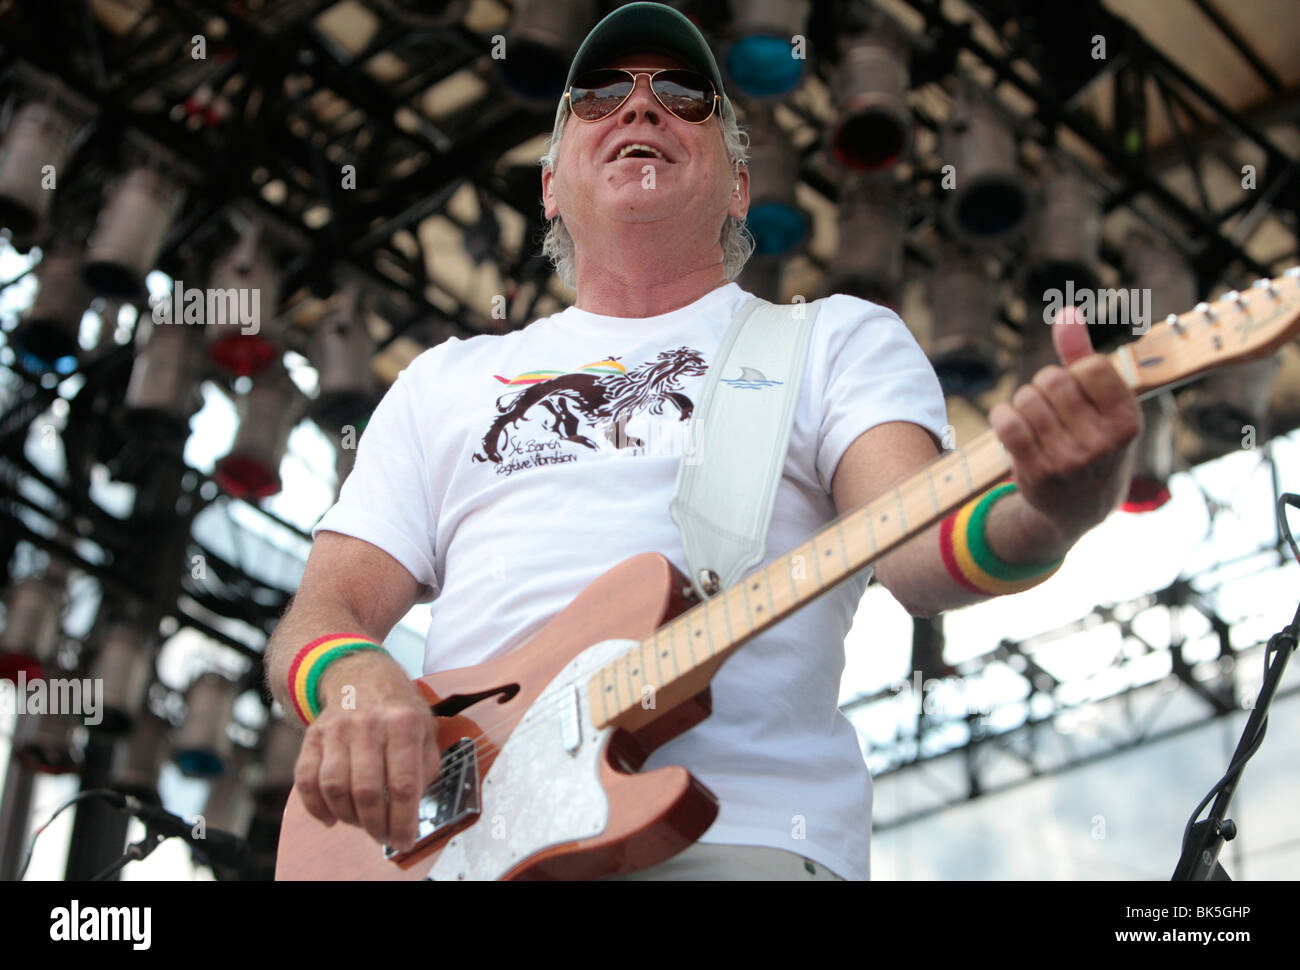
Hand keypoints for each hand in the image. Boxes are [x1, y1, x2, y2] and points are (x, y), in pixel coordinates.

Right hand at [293, 653, 438, 852]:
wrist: (358, 671)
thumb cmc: (397, 706)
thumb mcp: (425, 727)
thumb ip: (425, 766)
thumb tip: (415, 808)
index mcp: (403, 723)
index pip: (403, 783)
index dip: (403, 820)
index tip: (405, 840)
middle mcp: (368, 724)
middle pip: (367, 790)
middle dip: (376, 825)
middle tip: (383, 837)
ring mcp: (336, 729)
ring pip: (334, 787)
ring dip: (348, 816)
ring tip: (361, 822)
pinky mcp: (313, 735)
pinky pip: (306, 779)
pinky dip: (314, 806)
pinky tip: (330, 817)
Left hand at [987, 305, 1141, 553]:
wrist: (1076, 511)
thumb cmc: (1093, 446)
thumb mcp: (1104, 406)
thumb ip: (1084, 356)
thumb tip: (1067, 311)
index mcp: (1128, 421)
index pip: (1091, 367)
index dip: (1074, 371)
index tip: (1076, 389)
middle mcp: (1103, 443)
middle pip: (1052, 379)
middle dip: (1044, 386)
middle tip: (1051, 408)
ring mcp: (1068, 461)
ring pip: (1026, 399)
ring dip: (1023, 403)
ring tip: (1036, 422)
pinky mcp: (1035, 473)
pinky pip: (1006, 423)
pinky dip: (1002, 417)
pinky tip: (1011, 426)